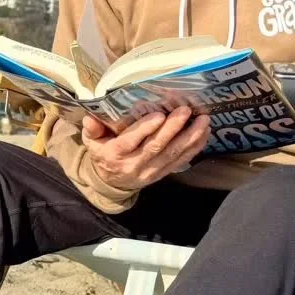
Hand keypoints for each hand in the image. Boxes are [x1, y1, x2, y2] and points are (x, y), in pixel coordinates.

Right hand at [81, 107, 210, 189]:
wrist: (111, 183)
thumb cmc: (103, 154)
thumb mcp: (92, 142)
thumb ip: (92, 130)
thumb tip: (90, 118)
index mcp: (116, 155)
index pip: (131, 141)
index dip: (145, 129)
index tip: (159, 115)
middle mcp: (135, 164)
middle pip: (157, 147)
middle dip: (173, 128)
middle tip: (185, 111)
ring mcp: (152, 171)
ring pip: (173, 154)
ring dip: (190, 137)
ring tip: (203, 121)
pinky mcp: (163, 173)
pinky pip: (181, 160)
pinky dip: (194, 147)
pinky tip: (204, 134)